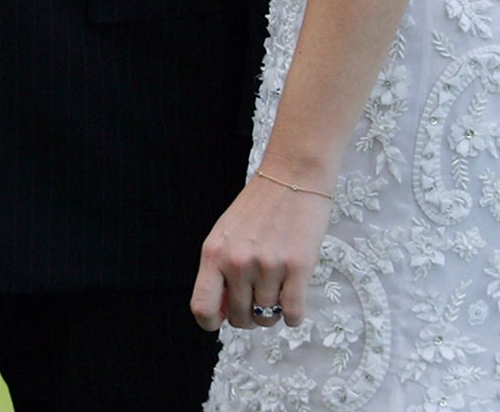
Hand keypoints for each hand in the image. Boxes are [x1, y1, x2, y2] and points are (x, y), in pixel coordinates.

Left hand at [189, 173, 333, 332]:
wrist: (292, 178)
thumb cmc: (258, 209)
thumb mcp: (225, 235)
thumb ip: (218, 271)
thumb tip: (221, 314)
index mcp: (213, 253)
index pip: (202, 307)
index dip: (211, 322)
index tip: (224, 319)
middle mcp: (237, 262)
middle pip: (240, 318)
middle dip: (249, 316)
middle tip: (258, 297)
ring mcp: (267, 266)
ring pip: (268, 317)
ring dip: (273, 311)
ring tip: (277, 287)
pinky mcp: (298, 267)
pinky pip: (292, 314)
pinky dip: (293, 314)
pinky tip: (293, 296)